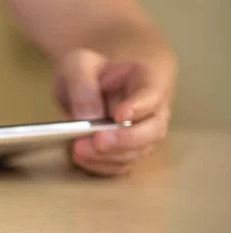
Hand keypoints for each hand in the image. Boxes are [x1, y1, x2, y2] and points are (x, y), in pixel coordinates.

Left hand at [54, 49, 174, 175]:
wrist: (88, 83)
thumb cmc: (90, 70)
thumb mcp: (79, 65)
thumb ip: (82, 86)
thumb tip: (88, 117)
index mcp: (146, 80)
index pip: (152, 95)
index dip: (139, 107)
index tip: (120, 114)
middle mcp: (153, 111)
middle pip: (153, 130)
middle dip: (126, 139)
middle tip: (99, 140)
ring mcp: (143, 134)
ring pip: (138, 152)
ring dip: (109, 156)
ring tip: (80, 149)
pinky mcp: (127, 152)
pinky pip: (122, 165)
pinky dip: (102, 166)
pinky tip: (82, 158)